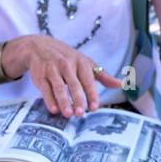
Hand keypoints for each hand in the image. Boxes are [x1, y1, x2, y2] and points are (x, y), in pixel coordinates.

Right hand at [3, 35, 123, 116]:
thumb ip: (102, 75)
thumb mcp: (85, 63)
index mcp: (80, 62)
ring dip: (63, 101)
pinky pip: (45, 89)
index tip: (94, 107)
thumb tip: (121, 84)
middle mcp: (66, 64)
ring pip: (59, 87)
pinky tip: (54, 110)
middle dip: (77, 98)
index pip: (88, 79)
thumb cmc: (66, 58)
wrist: (39, 47)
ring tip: (68, 114)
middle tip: (80, 113)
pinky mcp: (40, 75)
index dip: (91, 94)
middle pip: (73, 84)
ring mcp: (52, 69)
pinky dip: (49, 99)